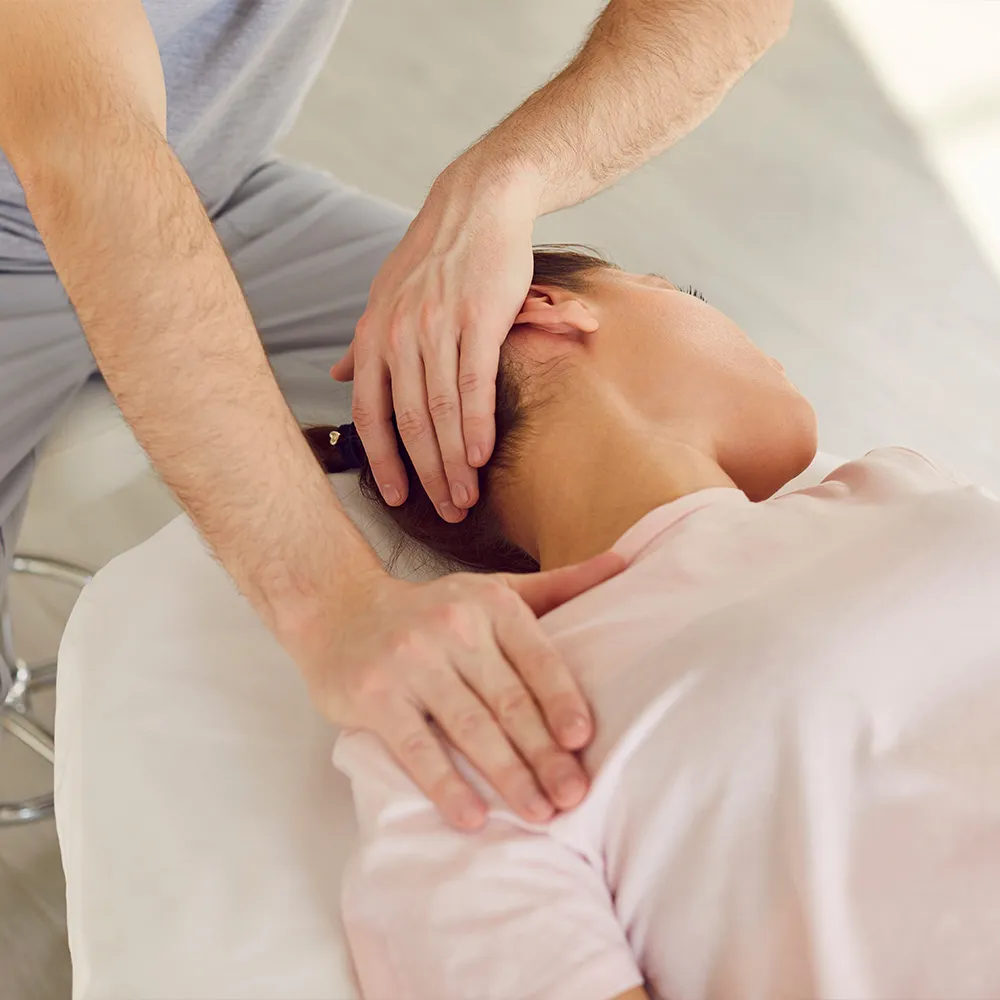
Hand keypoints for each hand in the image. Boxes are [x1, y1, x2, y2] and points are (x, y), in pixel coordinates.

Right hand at [298, 550, 624, 829]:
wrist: (338, 609)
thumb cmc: (431, 611)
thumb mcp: (493, 591)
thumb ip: (557, 586)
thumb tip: (624, 566)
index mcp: (489, 604)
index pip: (537, 658)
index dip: (561, 700)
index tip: (583, 741)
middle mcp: (452, 628)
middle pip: (509, 701)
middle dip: (545, 754)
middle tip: (573, 796)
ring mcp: (411, 662)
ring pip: (470, 728)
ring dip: (507, 776)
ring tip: (538, 813)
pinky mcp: (374, 696)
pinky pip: (417, 747)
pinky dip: (445, 785)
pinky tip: (472, 816)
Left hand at [331, 158, 538, 521]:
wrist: (476, 205)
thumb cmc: (433, 256)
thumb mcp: (384, 296)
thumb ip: (362, 343)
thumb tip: (337, 377)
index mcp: (374, 335)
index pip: (371, 413)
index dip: (383, 461)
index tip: (396, 498)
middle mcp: (399, 334)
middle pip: (409, 422)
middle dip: (427, 474)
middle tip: (447, 511)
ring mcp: (437, 325)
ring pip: (442, 409)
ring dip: (455, 461)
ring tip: (466, 497)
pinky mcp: (478, 317)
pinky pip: (475, 382)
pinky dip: (477, 424)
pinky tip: (482, 456)